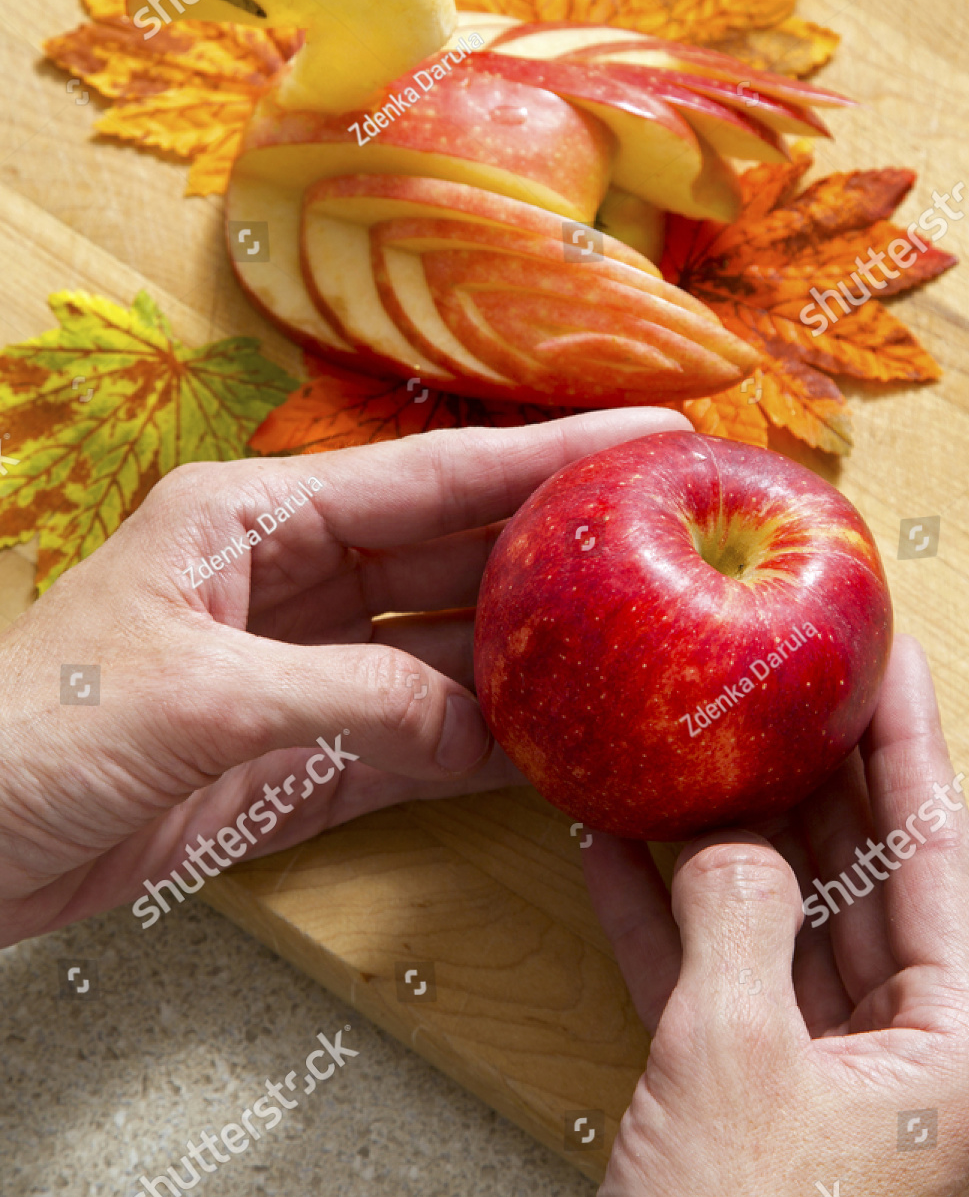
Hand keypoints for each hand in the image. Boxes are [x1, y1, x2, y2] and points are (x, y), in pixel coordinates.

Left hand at [0, 408, 690, 946]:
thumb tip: (483, 723)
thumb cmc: (28, 735)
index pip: (428, 478)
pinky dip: (485, 748)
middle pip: (453, 557)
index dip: (543, 456)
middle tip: (676, 541)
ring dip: (535, 657)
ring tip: (642, 647)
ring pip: (448, 655)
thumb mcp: (196, 699)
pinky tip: (557, 746)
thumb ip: (350, 699)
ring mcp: (305, 675)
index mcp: (253, 520)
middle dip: (560, 549)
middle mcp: (293, 585)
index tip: (648, 436)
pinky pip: (418, 743)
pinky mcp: (302, 759)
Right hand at [581, 635, 968, 1196]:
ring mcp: (837, 1083)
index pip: (940, 855)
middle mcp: (916, 1063)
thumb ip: (735, 918)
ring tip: (696, 748)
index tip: (892, 653)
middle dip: (812, 780)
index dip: (907, 741)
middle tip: (786, 682)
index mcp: (960, 1055)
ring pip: (786, 926)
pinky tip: (621, 851)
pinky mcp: (761, 1104)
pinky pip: (724, 988)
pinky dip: (671, 925)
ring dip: (727, 846)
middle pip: (865, 881)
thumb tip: (727, 842)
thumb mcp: (732, 1061)